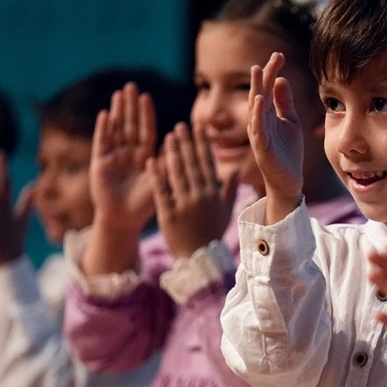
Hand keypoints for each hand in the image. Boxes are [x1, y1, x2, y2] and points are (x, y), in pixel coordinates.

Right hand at [89, 82, 157, 233]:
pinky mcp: (100, 163)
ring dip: (117, 112)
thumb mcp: (160, 181)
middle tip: (131, 86)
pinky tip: (105, 115)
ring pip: (115, 129)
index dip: (146, 114)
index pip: (146, 130)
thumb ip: (168, 163)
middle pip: (129, 125)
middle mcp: (128, 153)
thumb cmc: (145, 204)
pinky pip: (102, 142)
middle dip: (130, 106)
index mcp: (144, 156)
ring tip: (118, 94)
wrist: (124, 219)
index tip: (147, 97)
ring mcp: (113, 156)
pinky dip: (103, 129)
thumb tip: (182, 144)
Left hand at [148, 123, 238, 259]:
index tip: (198, 128)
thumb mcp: (225, 213)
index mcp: (213, 195)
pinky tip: (152, 160)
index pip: (208, 164)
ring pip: (177, 174)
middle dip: (187, 144)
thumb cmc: (212, 234)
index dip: (202, 144)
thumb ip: (228, 191)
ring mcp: (184, 206)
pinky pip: (161, 191)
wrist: (200, 260)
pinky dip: (156, 175)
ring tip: (168, 137)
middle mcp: (200, 197)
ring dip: (172, 154)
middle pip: (192, 165)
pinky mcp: (168, 215)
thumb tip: (234, 171)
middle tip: (180, 126)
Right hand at [247, 53, 304, 218]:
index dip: (272, 72)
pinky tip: (259, 101)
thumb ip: (285, 102)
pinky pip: (258, 129)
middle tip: (270, 58)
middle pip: (260, 94)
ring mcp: (259, 134)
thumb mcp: (290, 122)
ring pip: (255, 109)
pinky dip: (257, 114)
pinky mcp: (261, 148)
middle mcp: (260, 122)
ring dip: (256, 90)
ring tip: (258, 72)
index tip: (279, 55)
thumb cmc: (288, 152)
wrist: (289, 181)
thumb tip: (281, 79)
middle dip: (264, 76)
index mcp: (268, 115)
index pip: (269, 89)